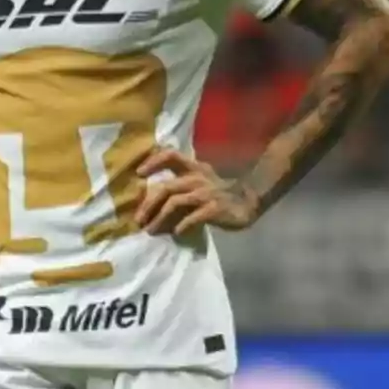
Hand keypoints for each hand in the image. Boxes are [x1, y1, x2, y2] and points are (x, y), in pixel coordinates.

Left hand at [133, 148, 261, 234]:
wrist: (249, 201)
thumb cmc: (219, 192)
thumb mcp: (200, 181)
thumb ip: (179, 186)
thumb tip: (150, 202)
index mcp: (193, 168)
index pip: (170, 156)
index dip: (153, 162)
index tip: (139, 174)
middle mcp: (197, 178)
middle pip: (166, 187)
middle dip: (148, 205)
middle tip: (139, 220)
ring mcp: (206, 193)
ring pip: (175, 203)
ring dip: (159, 218)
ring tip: (151, 230)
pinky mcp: (214, 209)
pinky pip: (192, 217)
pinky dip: (181, 225)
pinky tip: (176, 233)